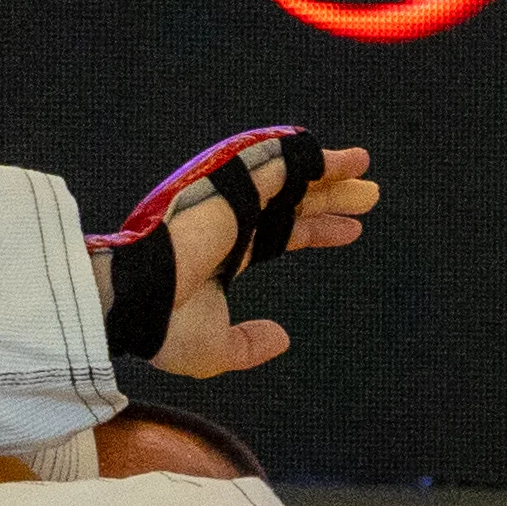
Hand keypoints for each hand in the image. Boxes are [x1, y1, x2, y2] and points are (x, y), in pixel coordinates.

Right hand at [131, 142, 380, 376]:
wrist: (136, 305)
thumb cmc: (165, 329)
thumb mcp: (215, 349)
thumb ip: (248, 344)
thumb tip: (283, 338)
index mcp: (223, 252)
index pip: (281, 234)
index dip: (316, 230)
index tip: (351, 230)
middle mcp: (229, 221)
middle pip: (292, 202)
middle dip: (331, 198)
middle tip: (370, 196)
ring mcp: (229, 200)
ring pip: (290, 178)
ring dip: (328, 171)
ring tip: (364, 164)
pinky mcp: (229, 185)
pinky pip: (277, 161)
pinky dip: (307, 157)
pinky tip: (339, 159)